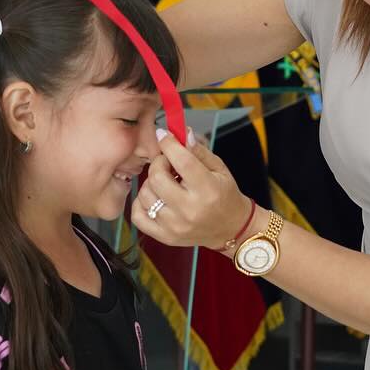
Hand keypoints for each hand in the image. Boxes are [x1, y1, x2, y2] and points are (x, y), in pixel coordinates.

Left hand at [133, 128, 252, 250]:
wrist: (231, 228)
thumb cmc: (225, 195)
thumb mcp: (219, 169)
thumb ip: (199, 151)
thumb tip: (182, 132)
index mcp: (207, 190)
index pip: (181, 160)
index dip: (168, 143)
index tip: (164, 135)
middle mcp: (190, 209)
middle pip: (157, 177)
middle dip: (159, 163)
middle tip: (167, 162)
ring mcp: (175, 226)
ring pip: (145, 194)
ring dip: (151, 182)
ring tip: (164, 181)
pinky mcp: (165, 236)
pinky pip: (137, 216)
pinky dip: (141, 203)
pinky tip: (155, 197)